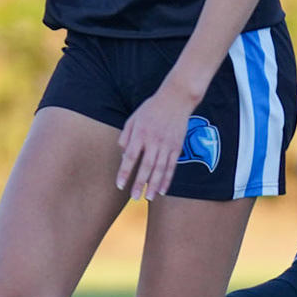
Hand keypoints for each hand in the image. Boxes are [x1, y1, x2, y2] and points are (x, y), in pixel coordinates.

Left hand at [117, 83, 196, 201]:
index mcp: (140, 133)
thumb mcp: (133, 118)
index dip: (125, 172)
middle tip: (134, 198)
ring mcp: (167, 144)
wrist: (176, 98)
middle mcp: (154, 141)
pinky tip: (162, 190)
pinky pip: (171, 166)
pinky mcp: (177, 146)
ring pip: (160, 169)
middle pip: (146, 166)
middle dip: (139, 184)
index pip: (131, 157)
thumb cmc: (151, 108)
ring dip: (154, 185)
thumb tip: (124, 155)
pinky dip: (167, 179)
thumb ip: (126, 136)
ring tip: (148, 198)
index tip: (120, 185)